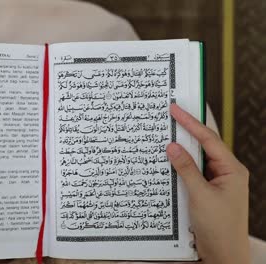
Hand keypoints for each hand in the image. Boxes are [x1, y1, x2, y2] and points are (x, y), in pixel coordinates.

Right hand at [166, 104, 248, 263]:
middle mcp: (226, 173)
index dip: (191, 123)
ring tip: (166, 137)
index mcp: (232, 170)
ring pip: (197, 160)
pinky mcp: (207, 191)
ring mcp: (217, 182)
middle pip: (204, 146)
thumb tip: (173, 147)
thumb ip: (186, 169)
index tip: (176, 110)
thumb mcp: (200, 195)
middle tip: (170, 117)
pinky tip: (170, 163)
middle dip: (187, 132)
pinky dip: (181, 167)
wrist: (223, 253)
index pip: (209, 140)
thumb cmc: (219, 227)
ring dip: (182, 151)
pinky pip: (193, 173)